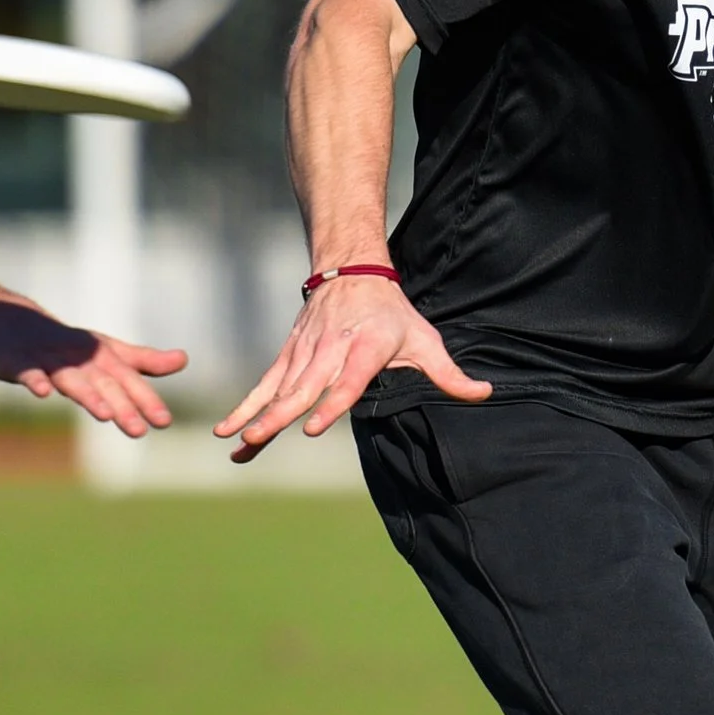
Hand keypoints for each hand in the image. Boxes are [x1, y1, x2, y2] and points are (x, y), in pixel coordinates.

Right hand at [0, 302, 186, 436]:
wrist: (13, 322)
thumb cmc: (67, 344)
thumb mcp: (108, 351)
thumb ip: (144, 360)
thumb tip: (184, 359)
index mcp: (101, 357)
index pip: (128, 381)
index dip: (145, 400)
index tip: (164, 422)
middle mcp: (79, 358)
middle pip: (103, 383)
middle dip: (122, 405)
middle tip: (139, 430)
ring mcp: (49, 359)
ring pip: (70, 378)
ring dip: (87, 394)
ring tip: (104, 414)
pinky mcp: (20, 362)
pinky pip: (28, 372)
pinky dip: (36, 380)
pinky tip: (44, 392)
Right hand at [216, 274, 490, 461]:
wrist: (352, 270)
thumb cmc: (392, 312)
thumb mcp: (424, 339)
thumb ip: (449, 374)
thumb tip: (485, 394)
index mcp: (363, 348)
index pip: (345, 381)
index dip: (330, 404)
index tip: (313, 428)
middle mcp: (328, 351)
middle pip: (301, 388)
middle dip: (279, 415)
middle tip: (259, 438)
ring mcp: (304, 354)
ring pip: (277, 390)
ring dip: (256, 417)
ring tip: (238, 444)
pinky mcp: (289, 356)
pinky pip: (264, 386)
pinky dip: (246, 407)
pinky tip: (228, 433)